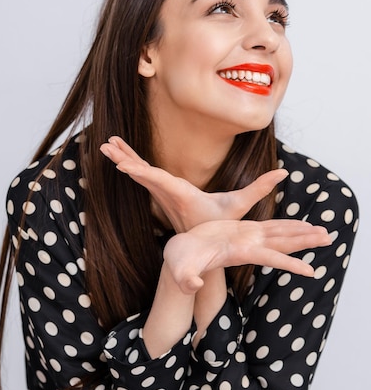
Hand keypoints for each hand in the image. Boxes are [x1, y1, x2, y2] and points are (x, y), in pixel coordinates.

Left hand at [100, 136, 287, 231]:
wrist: (203, 246)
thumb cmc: (220, 227)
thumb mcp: (241, 206)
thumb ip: (260, 189)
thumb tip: (284, 173)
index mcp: (181, 194)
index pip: (157, 179)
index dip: (139, 170)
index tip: (121, 163)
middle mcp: (167, 194)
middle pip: (142, 173)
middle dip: (123, 158)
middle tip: (105, 146)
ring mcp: (162, 195)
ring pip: (139, 173)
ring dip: (123, 157)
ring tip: (106, 144)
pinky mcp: (161, 193)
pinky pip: (143, 176)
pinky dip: (131, 163)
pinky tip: (119, 155)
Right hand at [163, 219, 331, 293]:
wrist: (180, 257)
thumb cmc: (179, 264)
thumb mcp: (180, 271)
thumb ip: (186, 280)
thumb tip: (193, 285)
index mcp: (237, 254)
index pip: (268, 259)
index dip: (288, 264)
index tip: (311, 272)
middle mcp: (248, 247)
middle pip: (282, 244)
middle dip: (305, 242)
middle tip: (330, 238)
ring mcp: (247, 238)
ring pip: (279, 233)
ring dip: (301, 232)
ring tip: (324, 231)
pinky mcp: (243, 229)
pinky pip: (270, 225)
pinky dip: (286, 224)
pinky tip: (300, 223)